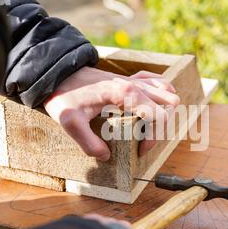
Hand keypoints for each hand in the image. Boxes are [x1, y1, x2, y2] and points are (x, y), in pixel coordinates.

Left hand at [44, 66, 179, 160]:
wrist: (57, 73)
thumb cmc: (64, 95)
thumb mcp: (71, 122)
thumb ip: (88, 142)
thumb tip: (106, 156)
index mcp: (126, 94)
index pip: (158, 117)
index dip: (153, 138)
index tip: (139, 150)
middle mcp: (135, 84)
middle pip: (169, 105)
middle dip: (161, 127)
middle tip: (143, 139)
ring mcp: (134, 79)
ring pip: (168, 91)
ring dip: (165, 109)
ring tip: (148, 125)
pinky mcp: (130, 78)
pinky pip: (157, 80)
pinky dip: (160, 93)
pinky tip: (150, 105)